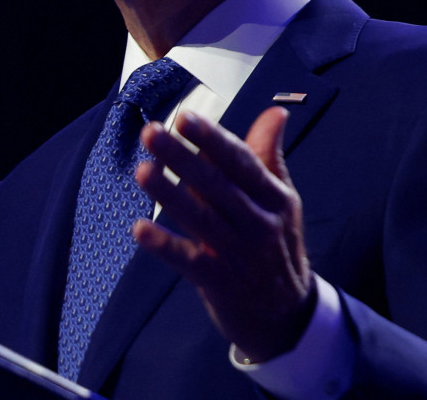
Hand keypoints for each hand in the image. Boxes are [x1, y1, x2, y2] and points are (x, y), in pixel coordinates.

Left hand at [133, 106, 315, 361]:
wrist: (286, 316)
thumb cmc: (277, 245)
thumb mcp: (282, 201)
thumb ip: (270, 156)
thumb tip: (276, 112)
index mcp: (275, 198)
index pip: (241, 161)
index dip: (212, 138)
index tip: (185, 117)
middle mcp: (259, 224)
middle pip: (216, 185)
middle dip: (182, 157)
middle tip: (152, 133)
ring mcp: (239, 255)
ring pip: (200, 218)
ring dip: (169, 194)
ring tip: (143, 170)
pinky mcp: (218, 282)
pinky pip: (188, 260)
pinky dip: (164, 245)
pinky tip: (139, 230)